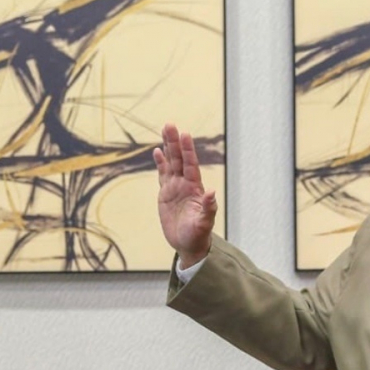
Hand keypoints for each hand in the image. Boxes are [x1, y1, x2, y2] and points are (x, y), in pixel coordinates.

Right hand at [152, 124, 216, 268]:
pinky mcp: (166, 194)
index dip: (188, 150)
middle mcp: (185, 184)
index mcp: (195, 188)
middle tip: (170, 124)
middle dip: (175, 142)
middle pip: (179, 158)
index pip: (190, 165)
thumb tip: (211, 192)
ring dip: (168, 147)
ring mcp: (175, 187)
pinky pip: (162, 174)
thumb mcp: (204, 223)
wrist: (188, 244)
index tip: (185, 135)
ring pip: (171, 162)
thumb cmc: (198, 235)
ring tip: (165, 129)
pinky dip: (160, 162)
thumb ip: (208, 207)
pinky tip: (157, 151)